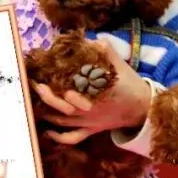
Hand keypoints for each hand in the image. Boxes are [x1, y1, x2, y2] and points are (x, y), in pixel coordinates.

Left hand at [32, 39, 152, 144]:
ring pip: (64, 121)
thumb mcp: (120, 65)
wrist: (144, 108)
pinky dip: (59, 137)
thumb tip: (89, 39)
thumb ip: (105, 51)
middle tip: (37, 86)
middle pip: (65, 107)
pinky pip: (73, 138)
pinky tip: (47, 132)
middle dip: (49, 97)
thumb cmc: (130, 84)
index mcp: (98, 91)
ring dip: (47, 112)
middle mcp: (91, 109)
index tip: (47, 73)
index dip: (60, 82)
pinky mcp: (91, 130)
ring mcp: (90, 122)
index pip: (75, 87)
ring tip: (33, 102)